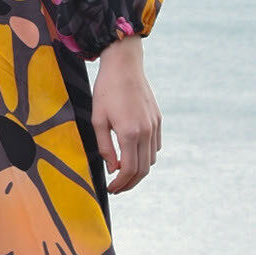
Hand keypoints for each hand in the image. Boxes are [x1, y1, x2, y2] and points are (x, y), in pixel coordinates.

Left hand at [90, 36, 160, 193]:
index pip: (129, 170)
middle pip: (143, 169)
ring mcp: (154, 126)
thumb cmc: (106, 91)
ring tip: (124, 172)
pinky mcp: (157, 120)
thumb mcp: (98, 120)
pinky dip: (147, 156)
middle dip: (130, 183)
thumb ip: (105, 148)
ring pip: (152, 159)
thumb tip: (113, 169)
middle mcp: (146, 132)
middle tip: (118, 187)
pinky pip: (156, 146)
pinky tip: (134, 155)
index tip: (112, 189)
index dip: (121, 184)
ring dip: (139, 171)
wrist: (124, 65)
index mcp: (129, 133)